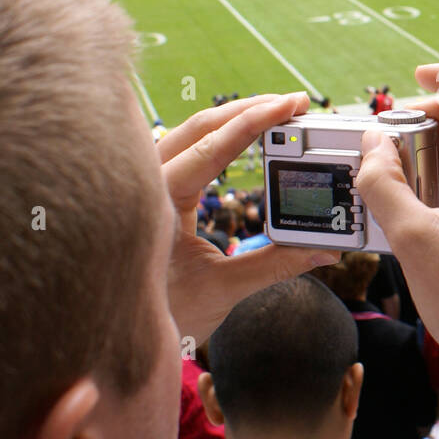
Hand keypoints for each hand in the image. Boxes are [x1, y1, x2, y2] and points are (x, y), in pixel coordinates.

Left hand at [157, 94, 339, 342]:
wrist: (115, 335)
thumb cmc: (160, 314)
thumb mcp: (222, 289)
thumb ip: (275, 265)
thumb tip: (324, 250)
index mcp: (156, 201)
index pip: (212, 146)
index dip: (255, 120)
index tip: (290, 105)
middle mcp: (143, 182)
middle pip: (199, 126)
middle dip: (248, 109)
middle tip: (293, 103)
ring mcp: (142, 182)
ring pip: (187, 132)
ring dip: (231, 118)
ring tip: (274, 112)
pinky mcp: (148, 188)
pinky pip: (181, 147)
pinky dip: (215, 135)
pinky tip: (239, 134)